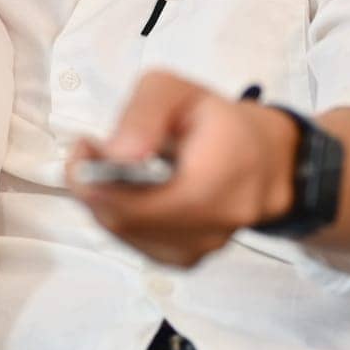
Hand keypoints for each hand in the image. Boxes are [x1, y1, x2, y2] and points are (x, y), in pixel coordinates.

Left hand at [65, 69, 298, 267]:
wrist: (265, 158)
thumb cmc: (216, 121)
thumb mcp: (176, 91)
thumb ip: (144, 114)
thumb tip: (116, 154)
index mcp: (221, 178)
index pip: (148, 205)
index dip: (100, 184)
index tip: (84, 149)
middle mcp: (216, 223)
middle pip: (129, 222)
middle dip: (95, 186)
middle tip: (90, 151)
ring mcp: (203, 248)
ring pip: (128, 235)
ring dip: (105, 200)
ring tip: (112, 165)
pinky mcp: (189, 258)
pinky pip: (138, 243)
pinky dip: (120, 216)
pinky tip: (128, 189)